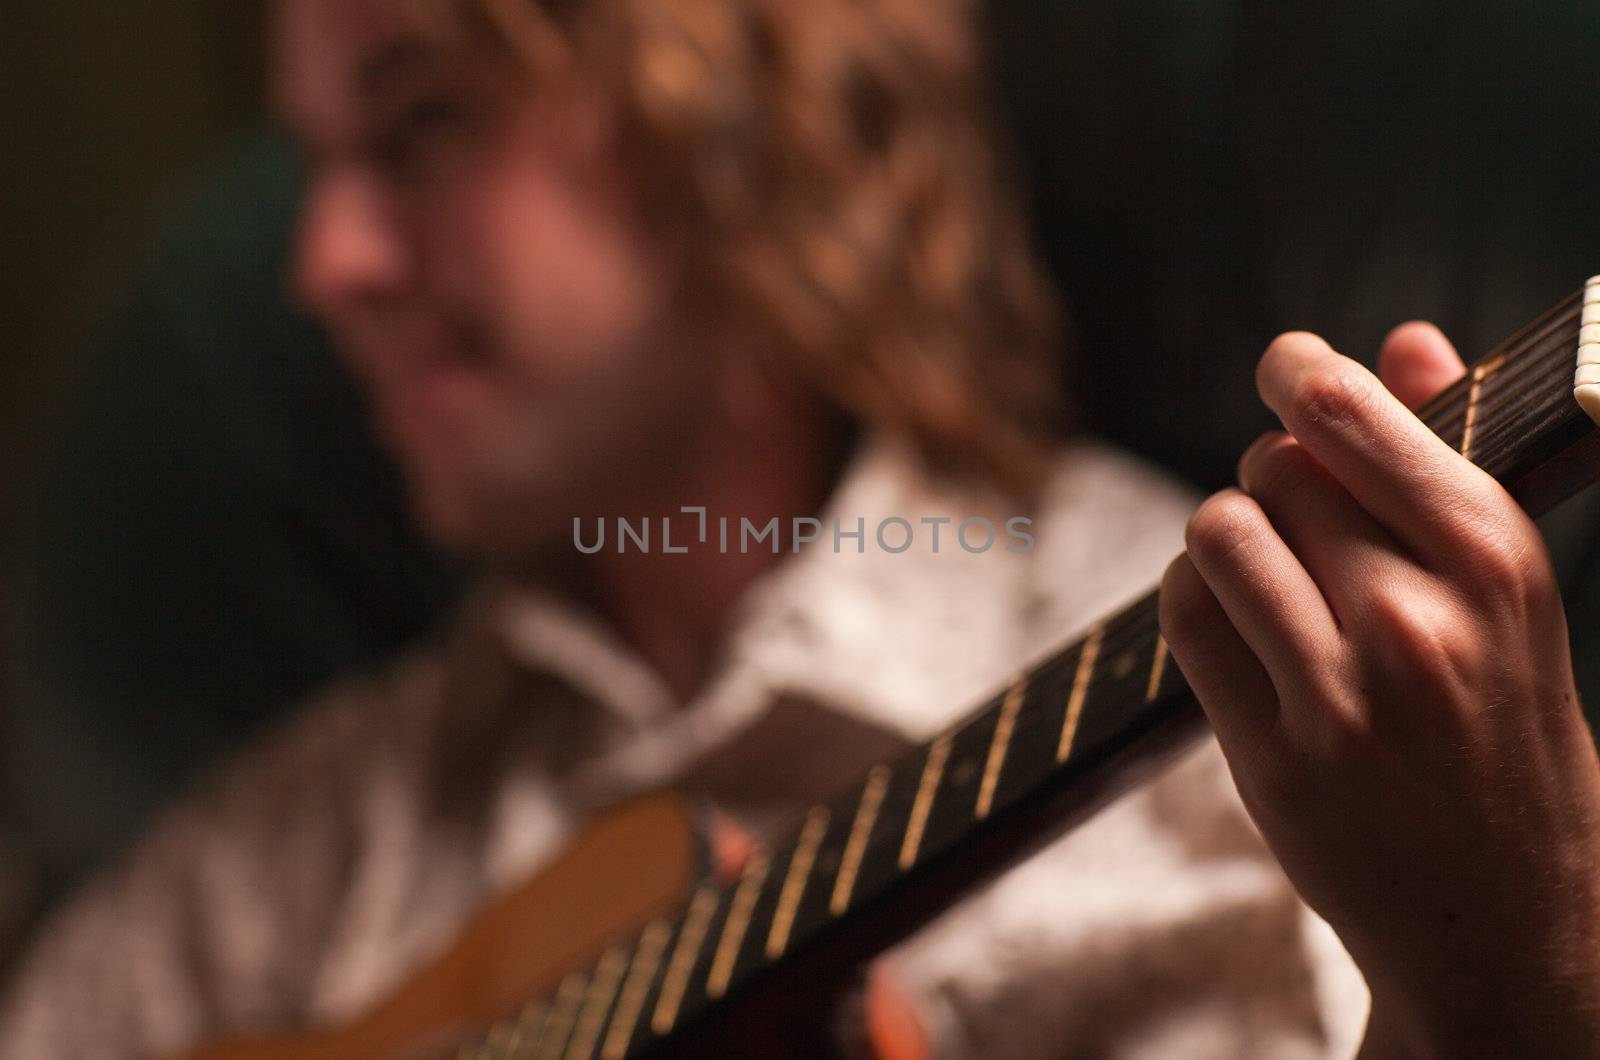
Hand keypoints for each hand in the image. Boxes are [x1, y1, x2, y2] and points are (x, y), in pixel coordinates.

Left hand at [1158, 323, 1599, 1056]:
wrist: (1509, 914)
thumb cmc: (1504, 728)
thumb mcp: (1508, 595)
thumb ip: (1449, 459)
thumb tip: (1406, 341)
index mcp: (1497, 564)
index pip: (1354, 421)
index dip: (1303, 375)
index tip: (1288, 363)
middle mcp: (1420, 624)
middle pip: (1274, 471)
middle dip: (1277, 480)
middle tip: (1304, 525)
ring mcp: (1343, 699)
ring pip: (1218, 532)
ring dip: (1228, 538)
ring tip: (1267, 575)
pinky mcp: (1275, 758)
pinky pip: (1185, 615)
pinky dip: (1193, 597)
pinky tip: (1233, 620)